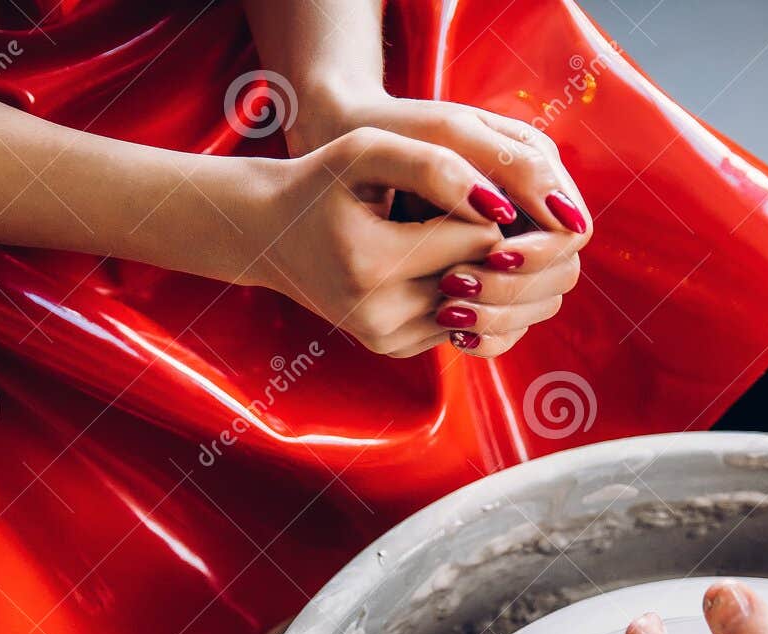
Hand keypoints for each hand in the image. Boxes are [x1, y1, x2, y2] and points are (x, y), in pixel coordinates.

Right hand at [291, 94, 590, 357]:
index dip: (488, 206)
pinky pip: (456, 320)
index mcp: (373, 265)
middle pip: (482, 275)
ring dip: (475, 267)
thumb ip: (434, 166)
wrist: (269, 234)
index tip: (475, 182)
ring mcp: (386, 339)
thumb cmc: (320, 182)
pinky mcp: (393, 348)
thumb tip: (499, 205)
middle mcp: (379, 315)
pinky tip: (435, 259)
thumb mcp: (366, 151)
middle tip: (473, 204)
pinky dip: (457, 291)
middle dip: (488, 240)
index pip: (481, 240)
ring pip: (476, 303)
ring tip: (451, 229)